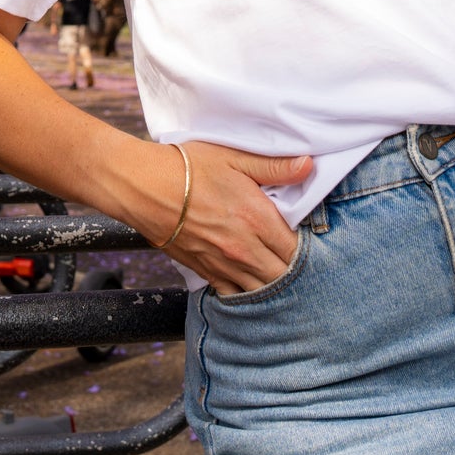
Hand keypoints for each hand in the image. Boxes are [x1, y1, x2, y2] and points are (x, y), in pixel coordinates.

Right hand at [107, 137, 312, 295]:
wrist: (144, 188)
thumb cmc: (188, 167)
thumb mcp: (234, 157)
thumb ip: (274, 166)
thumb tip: (309, 166)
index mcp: (257, 218)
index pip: (297, 247)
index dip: (308, 246)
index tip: (310, 239)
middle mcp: (245, 248)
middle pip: (284, 275)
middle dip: (296, 270)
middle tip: (299, 259)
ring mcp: (225, 265)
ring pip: (263, 291)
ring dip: (275, 285)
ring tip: (279, 274)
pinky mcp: (206, 273)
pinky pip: (235, 296)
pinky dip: (247, 295)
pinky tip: (252, 285)